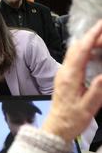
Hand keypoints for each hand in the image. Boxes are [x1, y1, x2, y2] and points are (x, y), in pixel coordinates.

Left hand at [42, 20, 101, 141]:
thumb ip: (96, 90)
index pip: (81, 51)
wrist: (57, 127)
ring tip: (101, 40)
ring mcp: (62, 74)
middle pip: (76, 48)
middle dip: (90, 37)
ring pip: (74, 53)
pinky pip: (73, 60)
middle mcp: (64, 72)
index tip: (100, 25)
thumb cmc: (71, 119)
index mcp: (70, 77)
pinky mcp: (64, 78)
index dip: (91, 36)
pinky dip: (84, 52)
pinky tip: (93, 54)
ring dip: (87, 44)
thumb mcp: (88, 107)